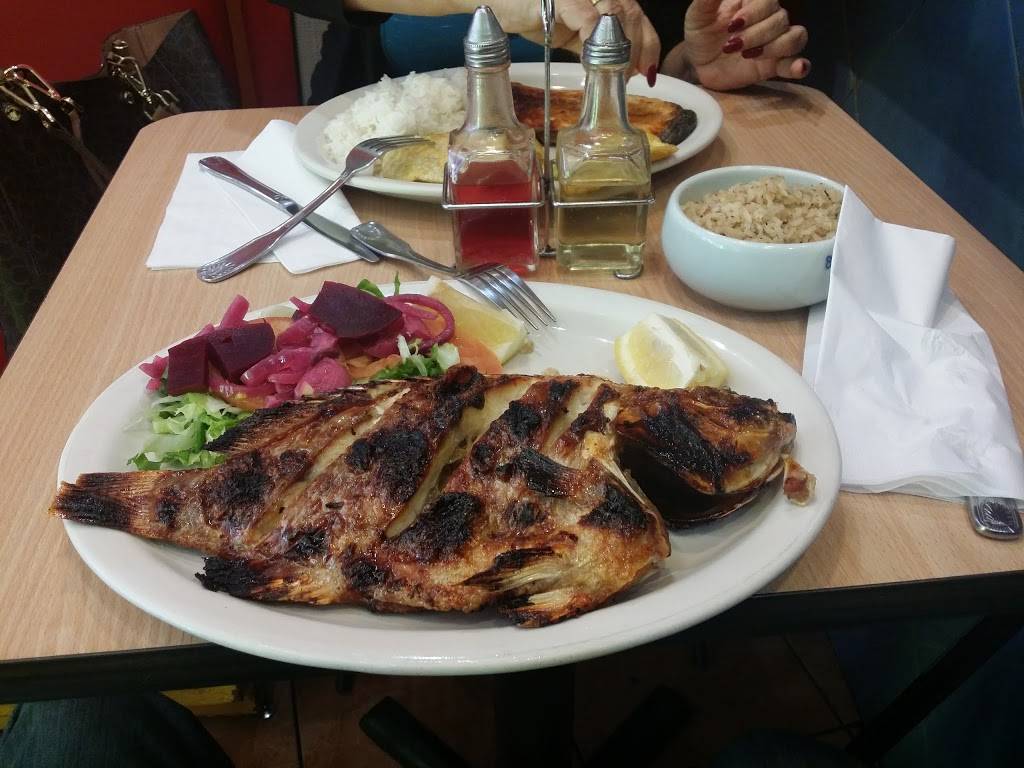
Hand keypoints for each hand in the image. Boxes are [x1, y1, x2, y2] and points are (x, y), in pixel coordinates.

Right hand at [489, 0, 660, 78]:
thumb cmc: (526, 11)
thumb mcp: (567, 32)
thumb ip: (592, 44)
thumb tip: (615, 68)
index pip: (637, 16)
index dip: (648, 44)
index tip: (646, 73)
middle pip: (632, 15)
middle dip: (636, 51)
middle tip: (627, 78)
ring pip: (616, 16)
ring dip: (618, 49)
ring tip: (612, 73)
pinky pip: (588, 18)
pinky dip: (595, 40)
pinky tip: (591, 61)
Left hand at [680, 0, 809, 90]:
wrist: (698, 64)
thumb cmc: (701, 34)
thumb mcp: (698, 14)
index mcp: (753, 2)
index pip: (768, 0)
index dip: (754, 13)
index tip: (732, 25)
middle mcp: (769, 18)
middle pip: (780, 19)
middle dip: (755, 35)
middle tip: (731, 45)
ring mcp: (775, 42)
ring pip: (794, 37)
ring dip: (773, 47)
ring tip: (748, 55)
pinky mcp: (775, 65)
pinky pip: (797, 63)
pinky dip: (799, 65)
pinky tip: (796, 68)